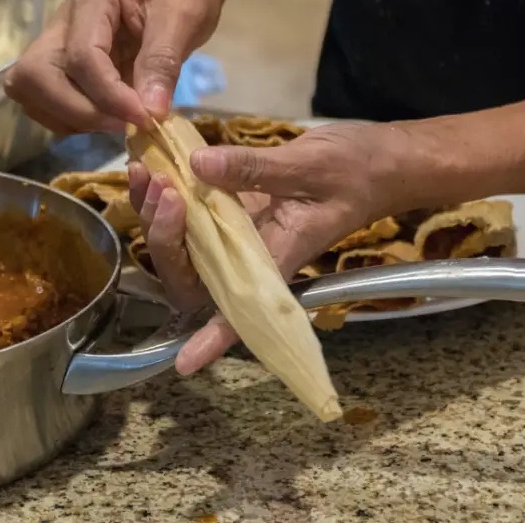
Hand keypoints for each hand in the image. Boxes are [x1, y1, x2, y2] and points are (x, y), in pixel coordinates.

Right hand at [6, 0, 225, 133]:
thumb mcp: (185, 16)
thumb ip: (163, 62)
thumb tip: (149, 112)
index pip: (81, 56)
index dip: (109, 96)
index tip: (145, 118)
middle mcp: (63, 18)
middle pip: (36, 75)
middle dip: (77, 110)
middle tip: (124, 123)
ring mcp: (56, 42)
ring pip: (31, 91)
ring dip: (72, 118)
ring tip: (119, 119)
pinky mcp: (60, 64)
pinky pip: (44, 102)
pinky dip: (72, 119)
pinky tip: (108, 116)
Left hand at [128, 122, 413, 373]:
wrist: (379, 161)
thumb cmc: (359, 171)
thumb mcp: (311, 164)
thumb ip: (255, 168)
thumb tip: (198, 167)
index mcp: (278, 256)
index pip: (243, 309)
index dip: (214, 338)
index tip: (186, 364)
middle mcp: (252, 254)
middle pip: (194, 273)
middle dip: (163, 237)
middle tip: (160, 185)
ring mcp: (240, 234)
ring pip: (185, 244)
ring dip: (156, 214)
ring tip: (145, 168)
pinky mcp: (234, 210)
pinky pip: (191, 213)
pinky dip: (166, 193)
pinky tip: (151, 163)